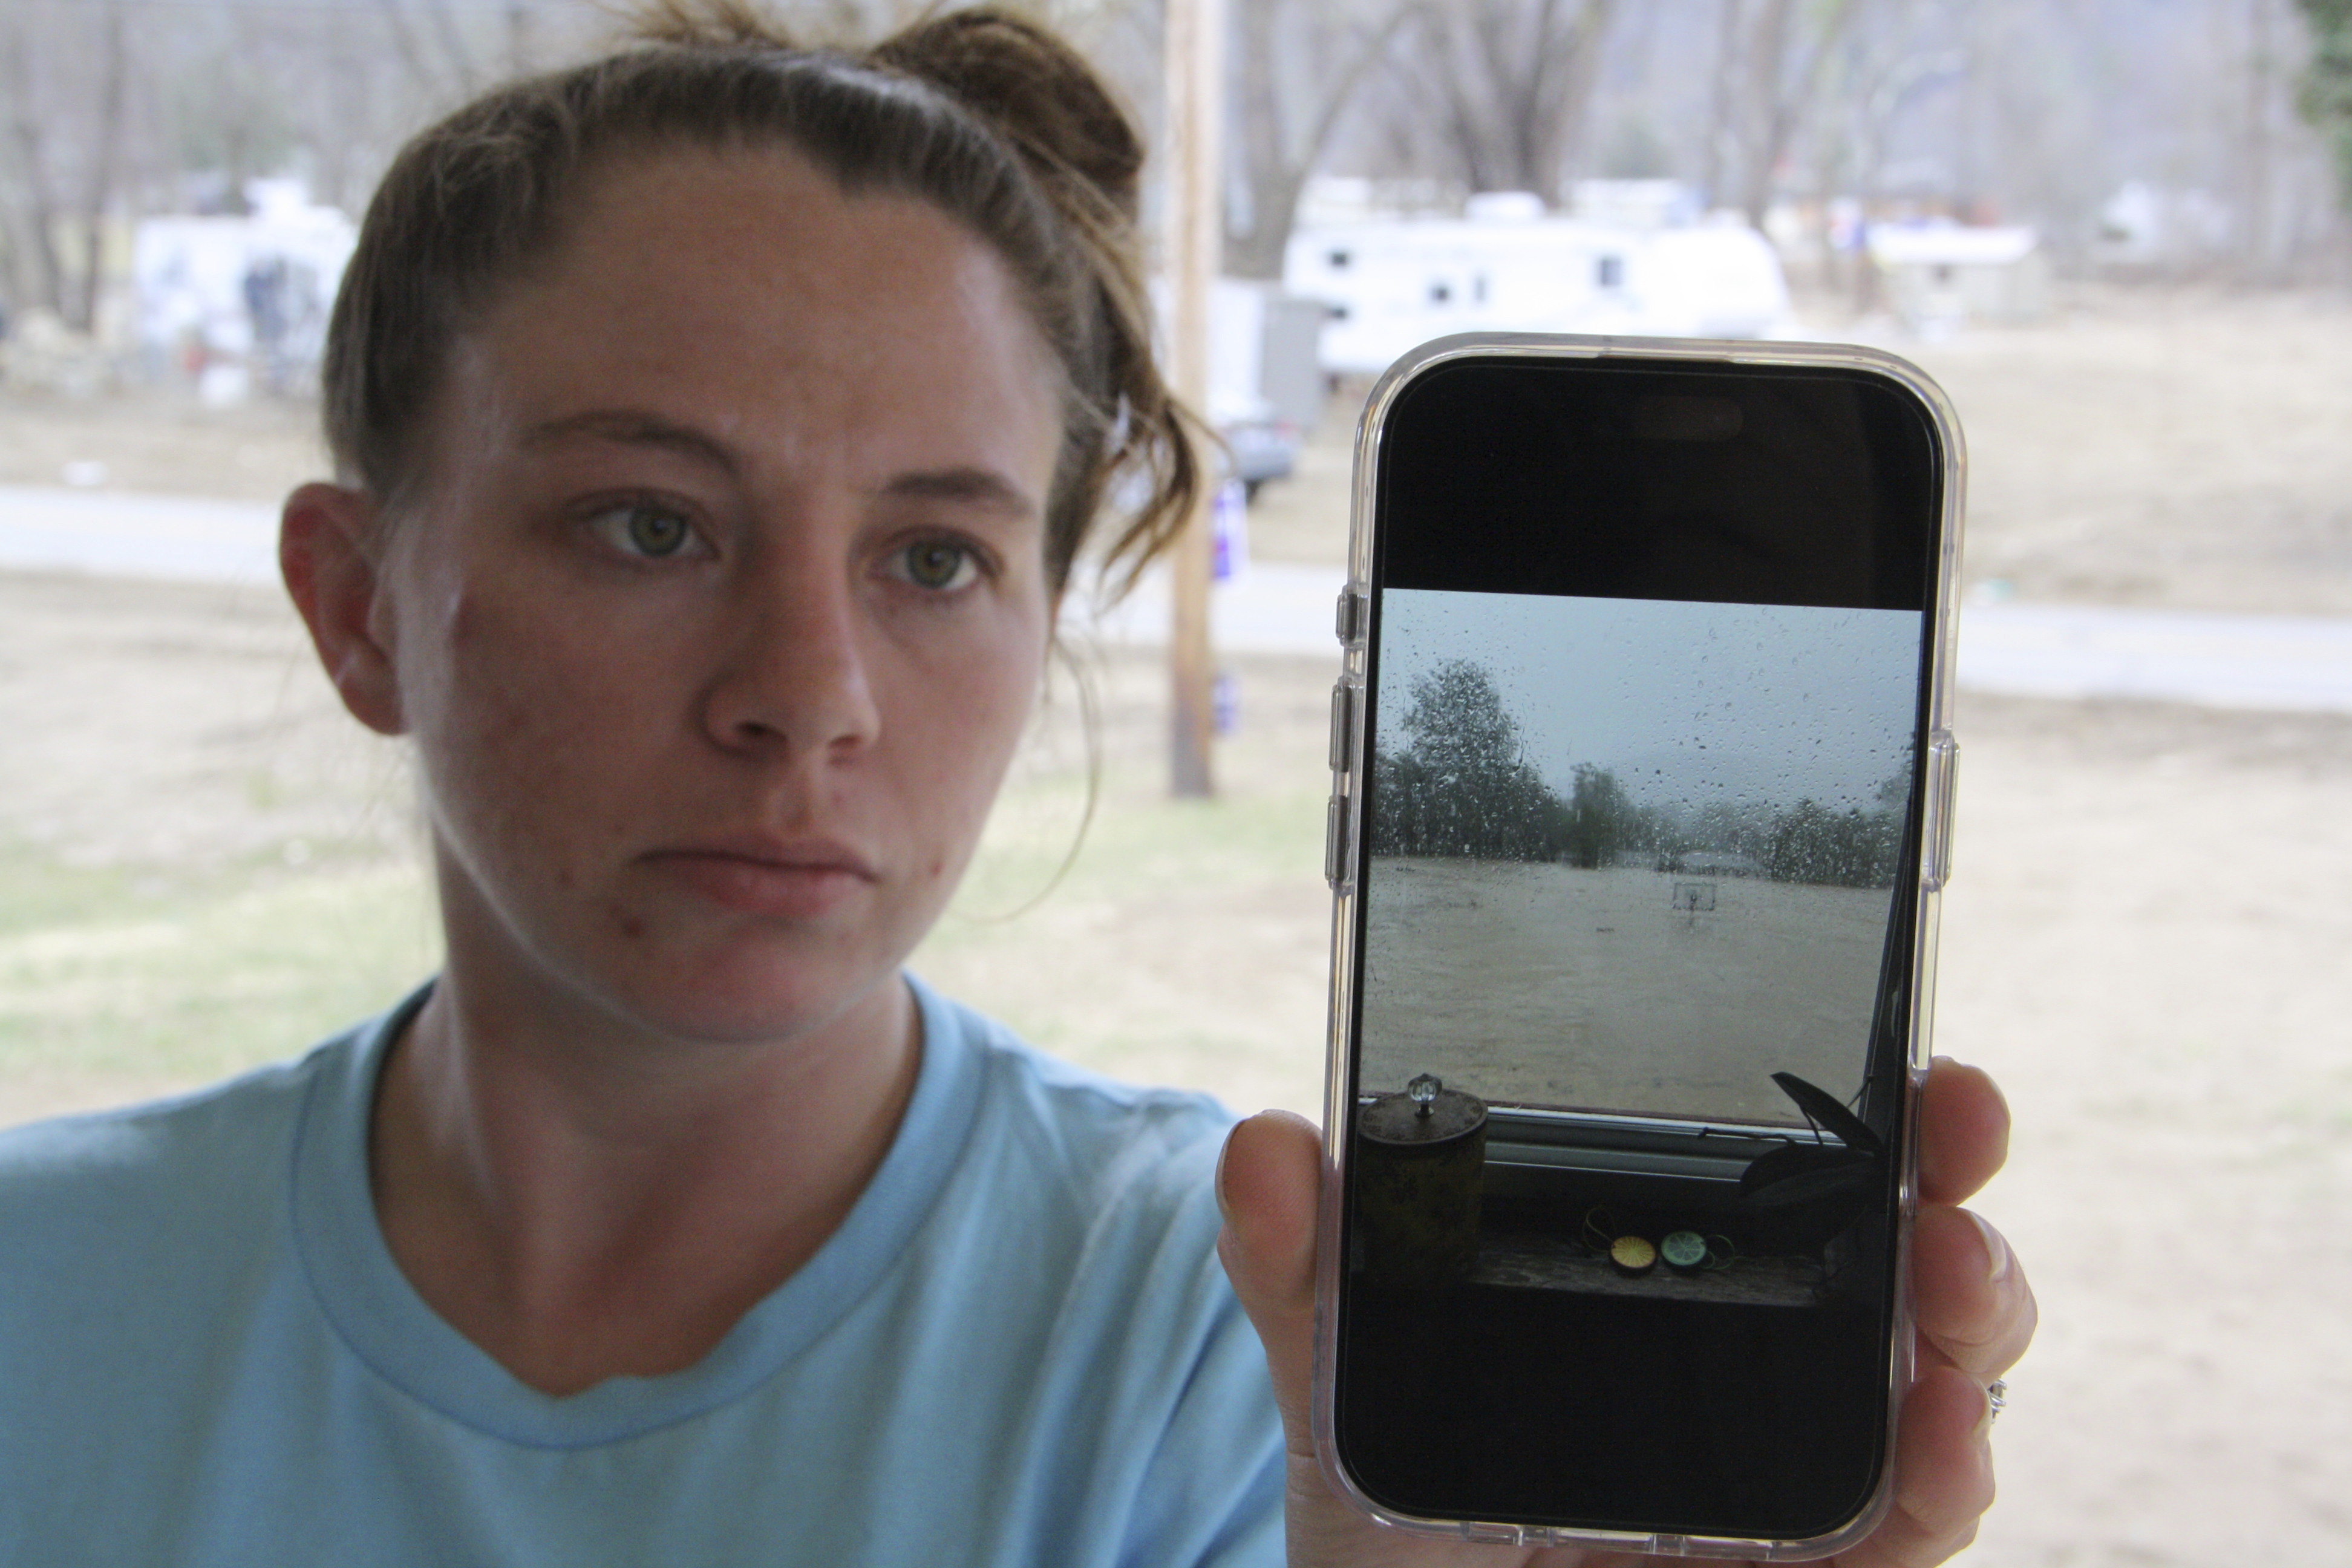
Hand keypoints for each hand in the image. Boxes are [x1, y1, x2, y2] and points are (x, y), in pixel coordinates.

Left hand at [1215, 1057, 2034, 1566]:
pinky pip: (1913, 1526)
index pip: (1784, 1170)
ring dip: (1974, 1312)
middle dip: (1946, 1177)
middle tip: (1954, 1120)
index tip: (1902, 1052)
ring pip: (1940, 1376)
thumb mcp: (1341, 1382)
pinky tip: (1939, 1438)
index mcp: (1665, 1281)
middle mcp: (1757, 1362)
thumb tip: (1266, 1144)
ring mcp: (1800, 1473)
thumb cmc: (1399, 1513)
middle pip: (1895, 1252)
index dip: (1857, 1104)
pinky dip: (1948, 1477)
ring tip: (1956, 1268)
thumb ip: (1301, 1268)